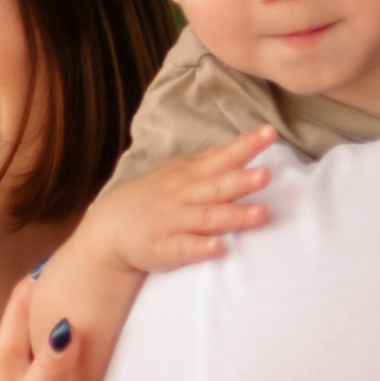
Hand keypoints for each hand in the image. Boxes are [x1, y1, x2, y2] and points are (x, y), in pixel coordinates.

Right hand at [105, 129, 280, 276]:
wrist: (109, 228)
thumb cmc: (152, 198)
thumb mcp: (177, 173)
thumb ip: (210, 163)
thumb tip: (245, 146)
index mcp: (189, 174)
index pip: (221, 156)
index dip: (245, 145)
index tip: (269, 132)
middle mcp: (183, 195)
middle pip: (217, 186)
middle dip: (242, 180)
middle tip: (266, 174)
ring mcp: (172, 221)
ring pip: (207, 217)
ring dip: (234, 215)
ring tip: (261, 214)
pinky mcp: (163, 248)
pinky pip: (184, 247)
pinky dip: (201, 247)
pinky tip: (219, 247)